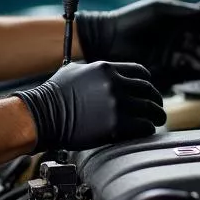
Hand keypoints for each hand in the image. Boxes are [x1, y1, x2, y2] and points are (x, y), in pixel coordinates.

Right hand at [12, 61, 165, 150]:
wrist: (43, 116)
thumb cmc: (54, 95)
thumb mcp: (74, 70)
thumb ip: (94, 69)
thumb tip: (103, 73)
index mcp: (106, 69)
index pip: (140, 73)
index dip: (147, 83)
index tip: (147, 92)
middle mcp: (114, 84)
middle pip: (149, 91)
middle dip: (156, 101)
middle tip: (156, 109)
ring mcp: (116, 105)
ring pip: (150, 110)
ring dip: (155, 116)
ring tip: (155, 121)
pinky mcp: (115, 126)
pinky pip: (143, 127)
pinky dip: (146, 129)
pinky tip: (143, 131)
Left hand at [75, 0, 199, 76]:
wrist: (110, 37)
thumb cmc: (133, 18)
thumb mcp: (158, 8)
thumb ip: (183, 9)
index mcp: (176, 16)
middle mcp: (175, 30)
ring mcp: (170, 45)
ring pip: (194, 50)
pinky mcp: (163, 58)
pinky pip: (183, 61)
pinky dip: (193, 63)